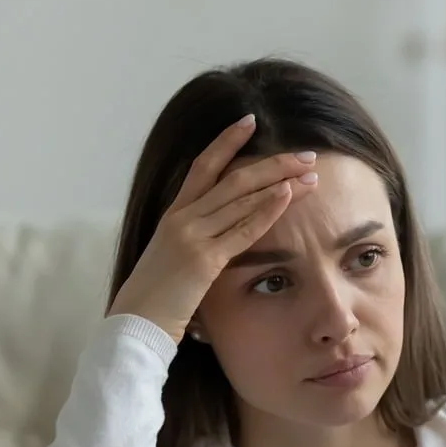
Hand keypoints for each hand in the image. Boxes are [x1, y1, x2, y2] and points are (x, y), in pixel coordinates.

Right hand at [107, 115, 317, 344]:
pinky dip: (266, 210)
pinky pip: (242, 230)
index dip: (226, 142)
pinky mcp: (202, 259)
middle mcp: (181, 218)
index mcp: (173, 215)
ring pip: (241, 197)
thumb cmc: (154, 300)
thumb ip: (193, 242)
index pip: (202, 166)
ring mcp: (191, 236)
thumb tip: (219, 240)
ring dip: (280, 182)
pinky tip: (288, 195)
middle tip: (305, 155)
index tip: (249, 122)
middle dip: (273, 163)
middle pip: (233, 177)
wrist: (135, 324)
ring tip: (310, 173)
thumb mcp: (171, 260)